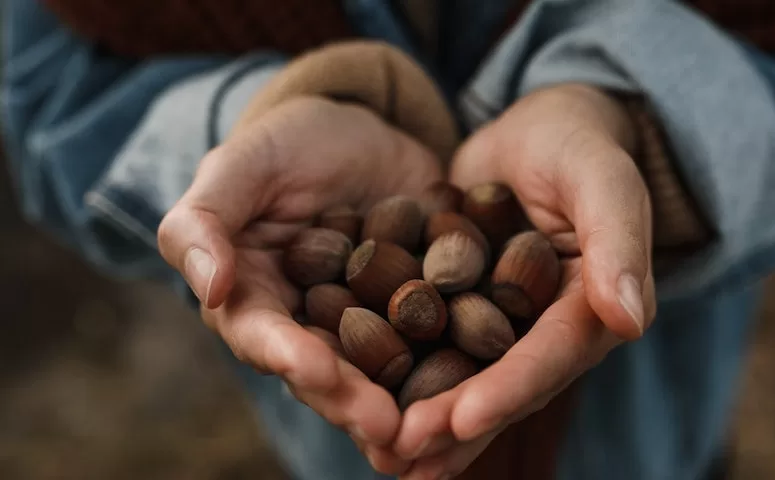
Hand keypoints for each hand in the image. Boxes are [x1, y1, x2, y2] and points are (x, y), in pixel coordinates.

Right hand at [157, 96, 441, 475]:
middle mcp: (309, 327)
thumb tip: (210, 287)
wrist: (366, 132)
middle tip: (389, 429)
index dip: (290, 358)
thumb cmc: (289, 144)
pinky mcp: (419, 312)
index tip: (320, 373)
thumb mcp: (242, 165)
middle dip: (355, 403)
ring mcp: (368, 325)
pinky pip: (436, 341)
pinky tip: (479, 389)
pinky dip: (454, 368)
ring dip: (403, 406)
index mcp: (254, 299)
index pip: (264, 337)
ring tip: (431, 430)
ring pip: (381, 374)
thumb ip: (204, 220)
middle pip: (326, 374)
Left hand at [393, 84, 656, 478]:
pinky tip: (365, 406)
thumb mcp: (603, 180)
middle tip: (403, 452)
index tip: (462, 420)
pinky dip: (403, 378)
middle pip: (503, 386)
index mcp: (593, 310)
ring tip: (383, 455)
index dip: (508, 391)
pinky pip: (434, 348)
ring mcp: (504, 326)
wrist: (539, 131)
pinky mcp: (463, 310)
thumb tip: (630, 320)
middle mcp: (548, 332)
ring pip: (466, 381)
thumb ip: (618, 242)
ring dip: (428, 424)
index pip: (550, 357)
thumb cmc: (578, 145)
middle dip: (455, 425)